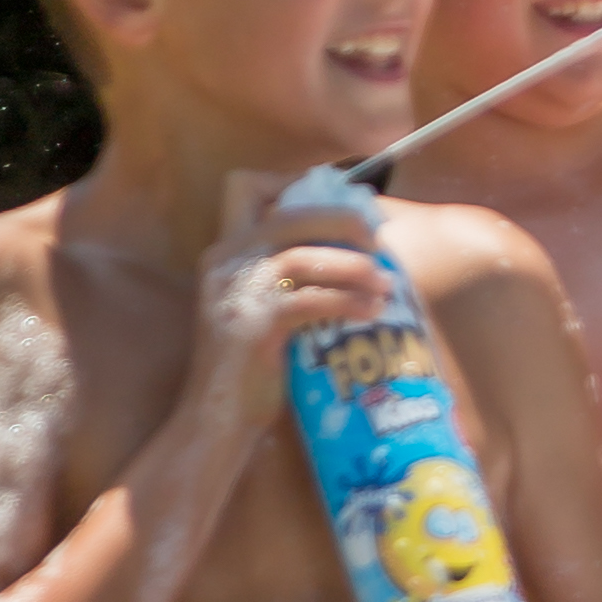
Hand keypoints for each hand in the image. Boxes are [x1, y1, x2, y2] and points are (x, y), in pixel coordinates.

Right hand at [191, 169, 390, 431]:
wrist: (214, 417)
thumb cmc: (247, 367)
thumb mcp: (258, 308)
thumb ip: (282, 278)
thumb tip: (347, 257)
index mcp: (224, 251)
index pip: (244, 186)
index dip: (290, 184)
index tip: (335, 205)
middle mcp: (226, 260)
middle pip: (289, 213)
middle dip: (341, 220)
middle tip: (375, 241)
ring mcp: (238, 291)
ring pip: (306, 256)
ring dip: (356, 267)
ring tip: (386, 284)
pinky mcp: (256, 324)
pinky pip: (313, 301)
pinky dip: (349, 302)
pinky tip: (372, 311)